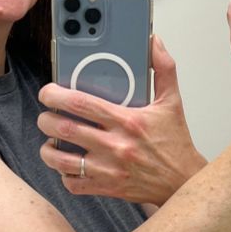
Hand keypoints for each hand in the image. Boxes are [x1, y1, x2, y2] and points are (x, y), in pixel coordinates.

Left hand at [38, 36, 205, 203]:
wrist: (183, 181)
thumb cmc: (175, 143)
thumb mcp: (172, 102)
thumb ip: (163, 68)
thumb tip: (153, 43)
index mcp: (128, 121)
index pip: (82, 104)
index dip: (56, 95)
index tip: (48, 92)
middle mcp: (116, 146)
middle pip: (65, 129)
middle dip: (47, 120)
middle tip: (47, 115)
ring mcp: (109, 170)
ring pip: (62, 160)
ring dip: (48, 150)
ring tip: (50, 141)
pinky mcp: (107, 188)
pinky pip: (73, 184)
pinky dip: (63, 174)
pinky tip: (66, 164)